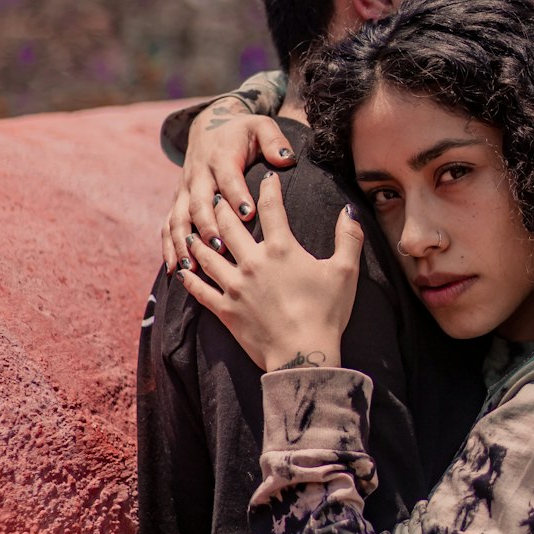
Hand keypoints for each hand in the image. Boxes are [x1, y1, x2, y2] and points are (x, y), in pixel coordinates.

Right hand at [162, 99, 296, 271]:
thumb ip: (274, 141)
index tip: (248, 216)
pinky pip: (169, 225)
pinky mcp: (178, 201)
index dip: (236, 196)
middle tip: (219, 248)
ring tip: (192, 266)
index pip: (228, 179)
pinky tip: (175, 269)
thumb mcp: (261, 126)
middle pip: (200, 203)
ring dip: (184, 242)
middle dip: (208, 226)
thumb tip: (286, 160)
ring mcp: (185, 190)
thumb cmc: (243, 132)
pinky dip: (169, 246)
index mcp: (221, 158)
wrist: (209, 125)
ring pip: (180, 218)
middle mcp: (199, 175)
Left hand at [176, 175, 364, 371]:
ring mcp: (235, 286)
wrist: (303, 355)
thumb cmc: (327, 313)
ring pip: (208, 255)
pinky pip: (200, 291)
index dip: (269, 189)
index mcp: (281, 249)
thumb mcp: (345, 272)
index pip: (272, 208)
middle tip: (218, 197)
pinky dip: (190, 279)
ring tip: (194, 229)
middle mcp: (252, 262)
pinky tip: (183, 270)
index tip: (267, 178)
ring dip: (199, 239)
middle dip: (223, 207)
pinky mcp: (225, 310)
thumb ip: (348, 237)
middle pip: (229, 226)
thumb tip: (349, 210)